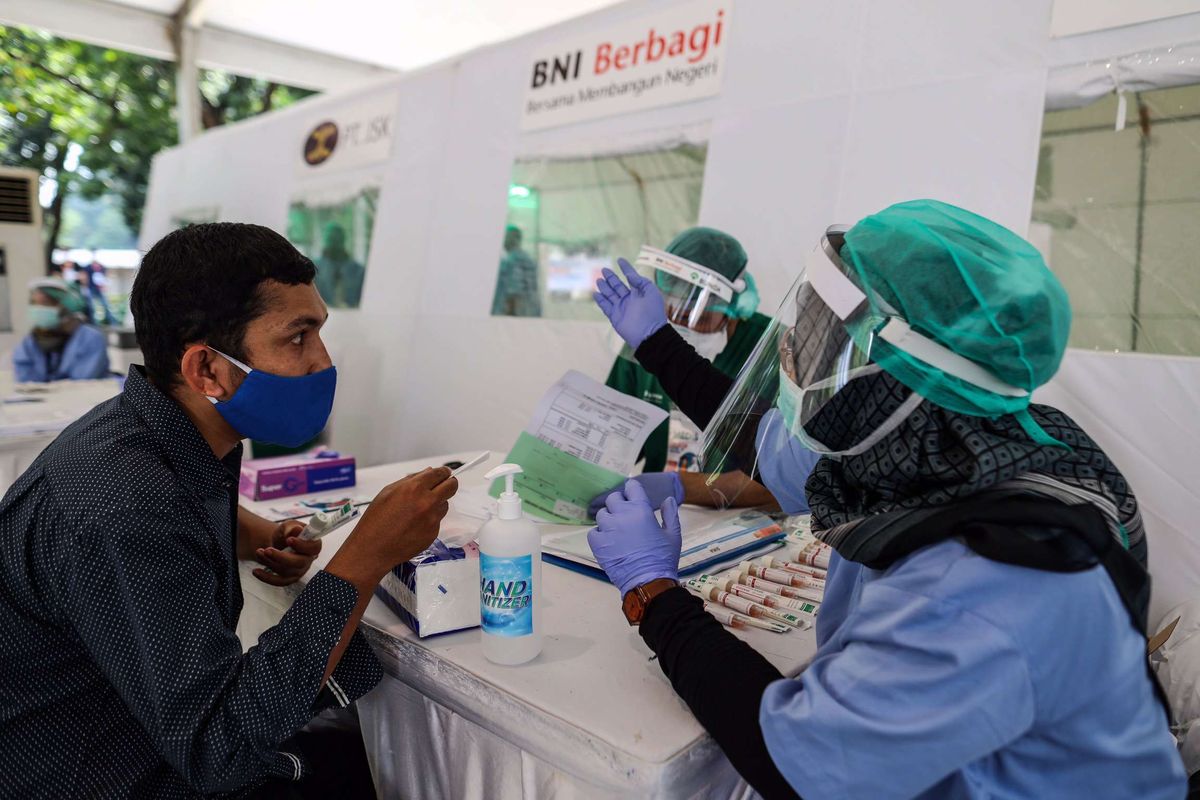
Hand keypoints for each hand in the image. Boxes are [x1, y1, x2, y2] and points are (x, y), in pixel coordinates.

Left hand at [252, 520, 320, 586]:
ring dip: (270, 562)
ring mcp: (300, 571)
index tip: (289, 540)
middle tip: (268, 550)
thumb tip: (297, 530)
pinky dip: (266, 577)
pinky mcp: (289, 578)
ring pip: (286, 571)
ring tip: (259, 552)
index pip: (313, 548)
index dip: (302, 545)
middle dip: (282, 557)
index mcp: (313, 545)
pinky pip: (279, 582)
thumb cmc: (287, 533)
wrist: (279, 543)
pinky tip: (256, 571)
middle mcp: (309, 560)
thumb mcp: (289, 526)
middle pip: (299, 563)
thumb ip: (292, 528)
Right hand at [327, 467, 457, 588]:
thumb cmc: (375, 520)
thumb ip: (410, 480)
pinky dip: (430, 520)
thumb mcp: (388, 492)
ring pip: (445, 504)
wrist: (373, 548)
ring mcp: (432, 519)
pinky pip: (438, 521)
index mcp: (414, 488)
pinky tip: (414, 525)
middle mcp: (427, 502)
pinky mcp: (434, 533)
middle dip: (449, 484)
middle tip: (442, 486)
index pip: (439, 473)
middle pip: (452, 486)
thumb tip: (428, 472)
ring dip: (437, 503)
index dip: (443, 472)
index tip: (445, 473)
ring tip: (418, 511)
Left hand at [587, 479, 681, 594]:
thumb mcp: (674, 534)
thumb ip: (670, 514)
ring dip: (608, 519)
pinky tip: (608, 543)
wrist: (648, 582)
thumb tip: (668, 499)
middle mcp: (622, 515)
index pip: (631, 487)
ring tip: (616, 531)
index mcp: (641, 509)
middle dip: (618, 504)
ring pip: (601, 514)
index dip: (632, 490)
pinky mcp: (597, 543)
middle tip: (624, 516)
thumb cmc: (664, 558)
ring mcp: (607, 529)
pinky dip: (599, 535)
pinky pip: (593, 532)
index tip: (633, 496)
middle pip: (613, 498)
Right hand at [593, 258, 668, 350]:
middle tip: (604, 269)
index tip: (619, 260)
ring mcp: (621, 307)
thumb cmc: (653, 312)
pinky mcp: (615, 316)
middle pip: (618, 286)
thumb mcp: (651, 292)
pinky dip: (600, 300)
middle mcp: (630, 299)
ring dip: (604, 287)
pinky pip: (605, 306)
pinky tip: (595, 293)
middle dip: (611, 278)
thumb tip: (630, 275)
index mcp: (640, 292)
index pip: (631, 277)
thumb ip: (641, 282)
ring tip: (599, 279)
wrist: (648, 334)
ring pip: (610, 295)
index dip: (626, 268)